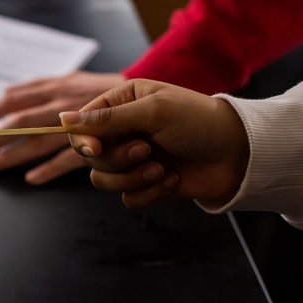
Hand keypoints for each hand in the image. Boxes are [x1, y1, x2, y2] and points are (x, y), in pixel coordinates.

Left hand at [0, 71, 124, 183]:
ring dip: (9, 157)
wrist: (142, 96)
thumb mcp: (68, 79)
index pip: (13, 101)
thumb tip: (6, 93)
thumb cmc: (100, 89)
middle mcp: (61, 106)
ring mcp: (76, 126)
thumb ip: (37, 86)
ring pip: (37, 143)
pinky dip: (49, 170)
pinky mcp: (93, 144)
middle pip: (20, 124)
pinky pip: (68, 160)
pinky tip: (31, 179)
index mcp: (53, 89)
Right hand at [60, 79, 249, 208]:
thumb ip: (106, 119)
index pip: (81, 125)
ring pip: (103, 180)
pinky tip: (171, 180)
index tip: (97, 149)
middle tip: (146, 151)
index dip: (84, 141)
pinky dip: (148, 193)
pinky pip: (126, 198)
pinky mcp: (144, 183)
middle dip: (117, 160)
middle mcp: (123, 131)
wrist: (240, 155)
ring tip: (161, 169)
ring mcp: (132, 159)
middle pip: (89, 157)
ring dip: (132, 178)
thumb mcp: (152, 111)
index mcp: (121, 104)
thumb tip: (63, 118)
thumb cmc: (200, 122)